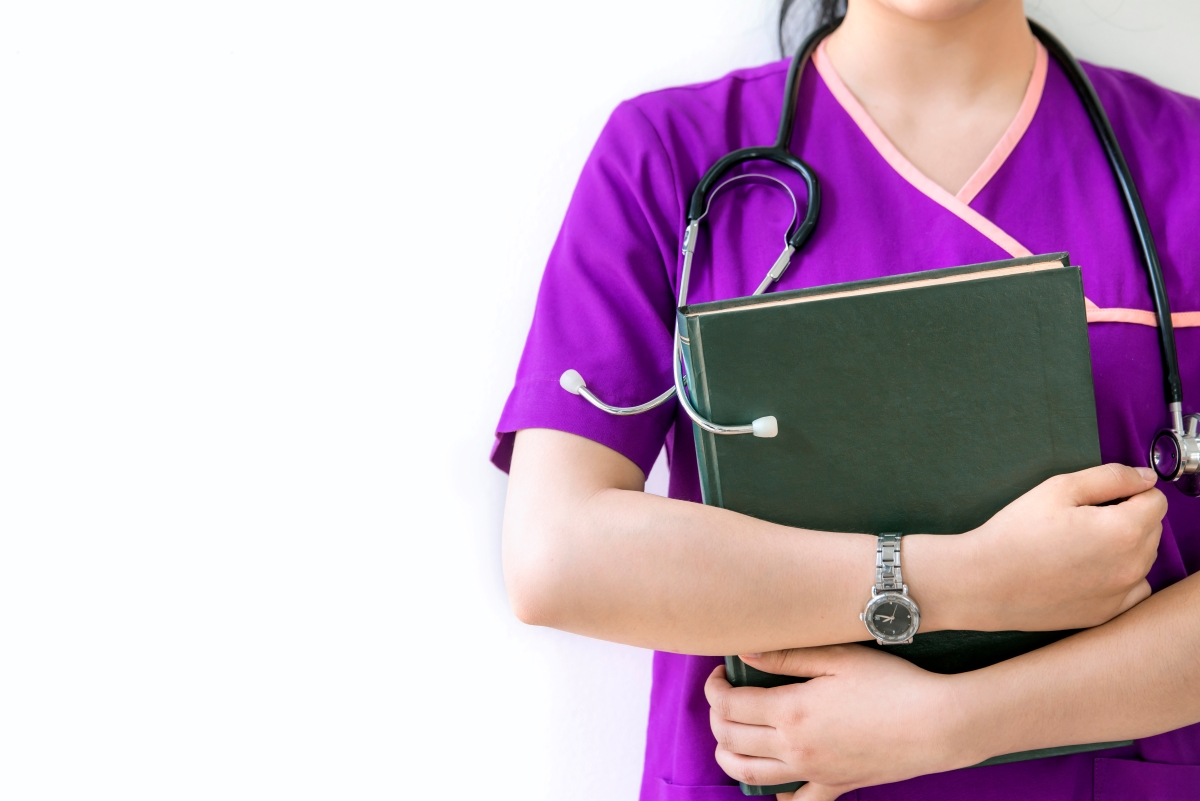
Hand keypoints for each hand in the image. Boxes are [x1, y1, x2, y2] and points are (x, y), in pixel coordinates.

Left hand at [706, 647, 976, 799]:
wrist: (938, 724)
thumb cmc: (892, 683)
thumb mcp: (838, 657)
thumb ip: (786, 655)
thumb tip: (745, 653)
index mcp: (791, 711)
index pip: (729, 705)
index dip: (715, 688)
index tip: (720, 673)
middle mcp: (795, 747)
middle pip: (731, 738)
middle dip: (716, 716)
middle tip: (725, 697)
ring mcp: (814, 772)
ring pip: (749, 774)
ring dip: (729, 754)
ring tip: (732, 734)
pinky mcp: (837, 785)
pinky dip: (779, 798)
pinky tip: (775, 786)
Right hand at [946, 464, 1165, 631]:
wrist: (984, 582)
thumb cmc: (1015, 532)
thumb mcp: (1058, 489)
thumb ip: (1110, 477)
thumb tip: (1146, 478)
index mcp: (1124, 530)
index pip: (1156, 500)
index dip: (1130, 492)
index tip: (1101, 497)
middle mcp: (1132, 566)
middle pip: (1152, 529)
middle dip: (1128, 517)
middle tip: (1082, 519)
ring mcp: (1121, 594)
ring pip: (1143, 558)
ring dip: (1125, 546)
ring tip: (1080, 544)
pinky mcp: (1107, 614)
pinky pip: (1133, 588)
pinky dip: (1119, 577)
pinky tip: (1086, 570)